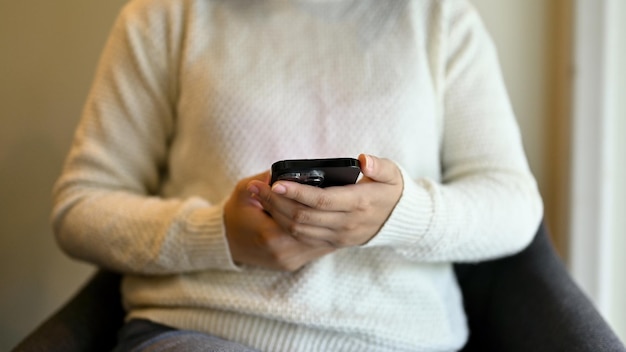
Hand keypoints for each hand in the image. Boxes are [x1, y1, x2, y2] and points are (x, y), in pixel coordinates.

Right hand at [224, 171, 334, 270]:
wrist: (225, 241)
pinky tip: (335, 220)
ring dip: (332, 224)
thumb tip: (289, 171)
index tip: (327, 184)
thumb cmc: (235, 212)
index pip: (302, 213)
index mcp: (270, 235)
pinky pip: (315, 248)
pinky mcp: (293, 264)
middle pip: (316, 228)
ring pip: (320, 240)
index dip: (315, 199)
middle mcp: (283, 253)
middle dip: (328, 211)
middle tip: (343, 194)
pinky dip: (325, 233)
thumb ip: (266, 179)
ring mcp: (289, 261)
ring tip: (344, 207)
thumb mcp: (245, 190)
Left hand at [249, 154, 402, 247]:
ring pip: (300, 231)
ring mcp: (339, 237)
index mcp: (358, 203)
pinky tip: (272, 212)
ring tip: (260, 197)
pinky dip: (285, 226)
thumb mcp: (392, 173)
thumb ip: (379, 166)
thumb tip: (364, 160)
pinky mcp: (334, 243)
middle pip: (304, 218)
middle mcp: (347, 224)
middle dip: (277, 203)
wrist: (400, 220)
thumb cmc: (392, 190)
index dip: (296, 193)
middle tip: (257, 188)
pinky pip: (304, 239)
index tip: (275, 183)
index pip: (321, 200)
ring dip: (276, 215)